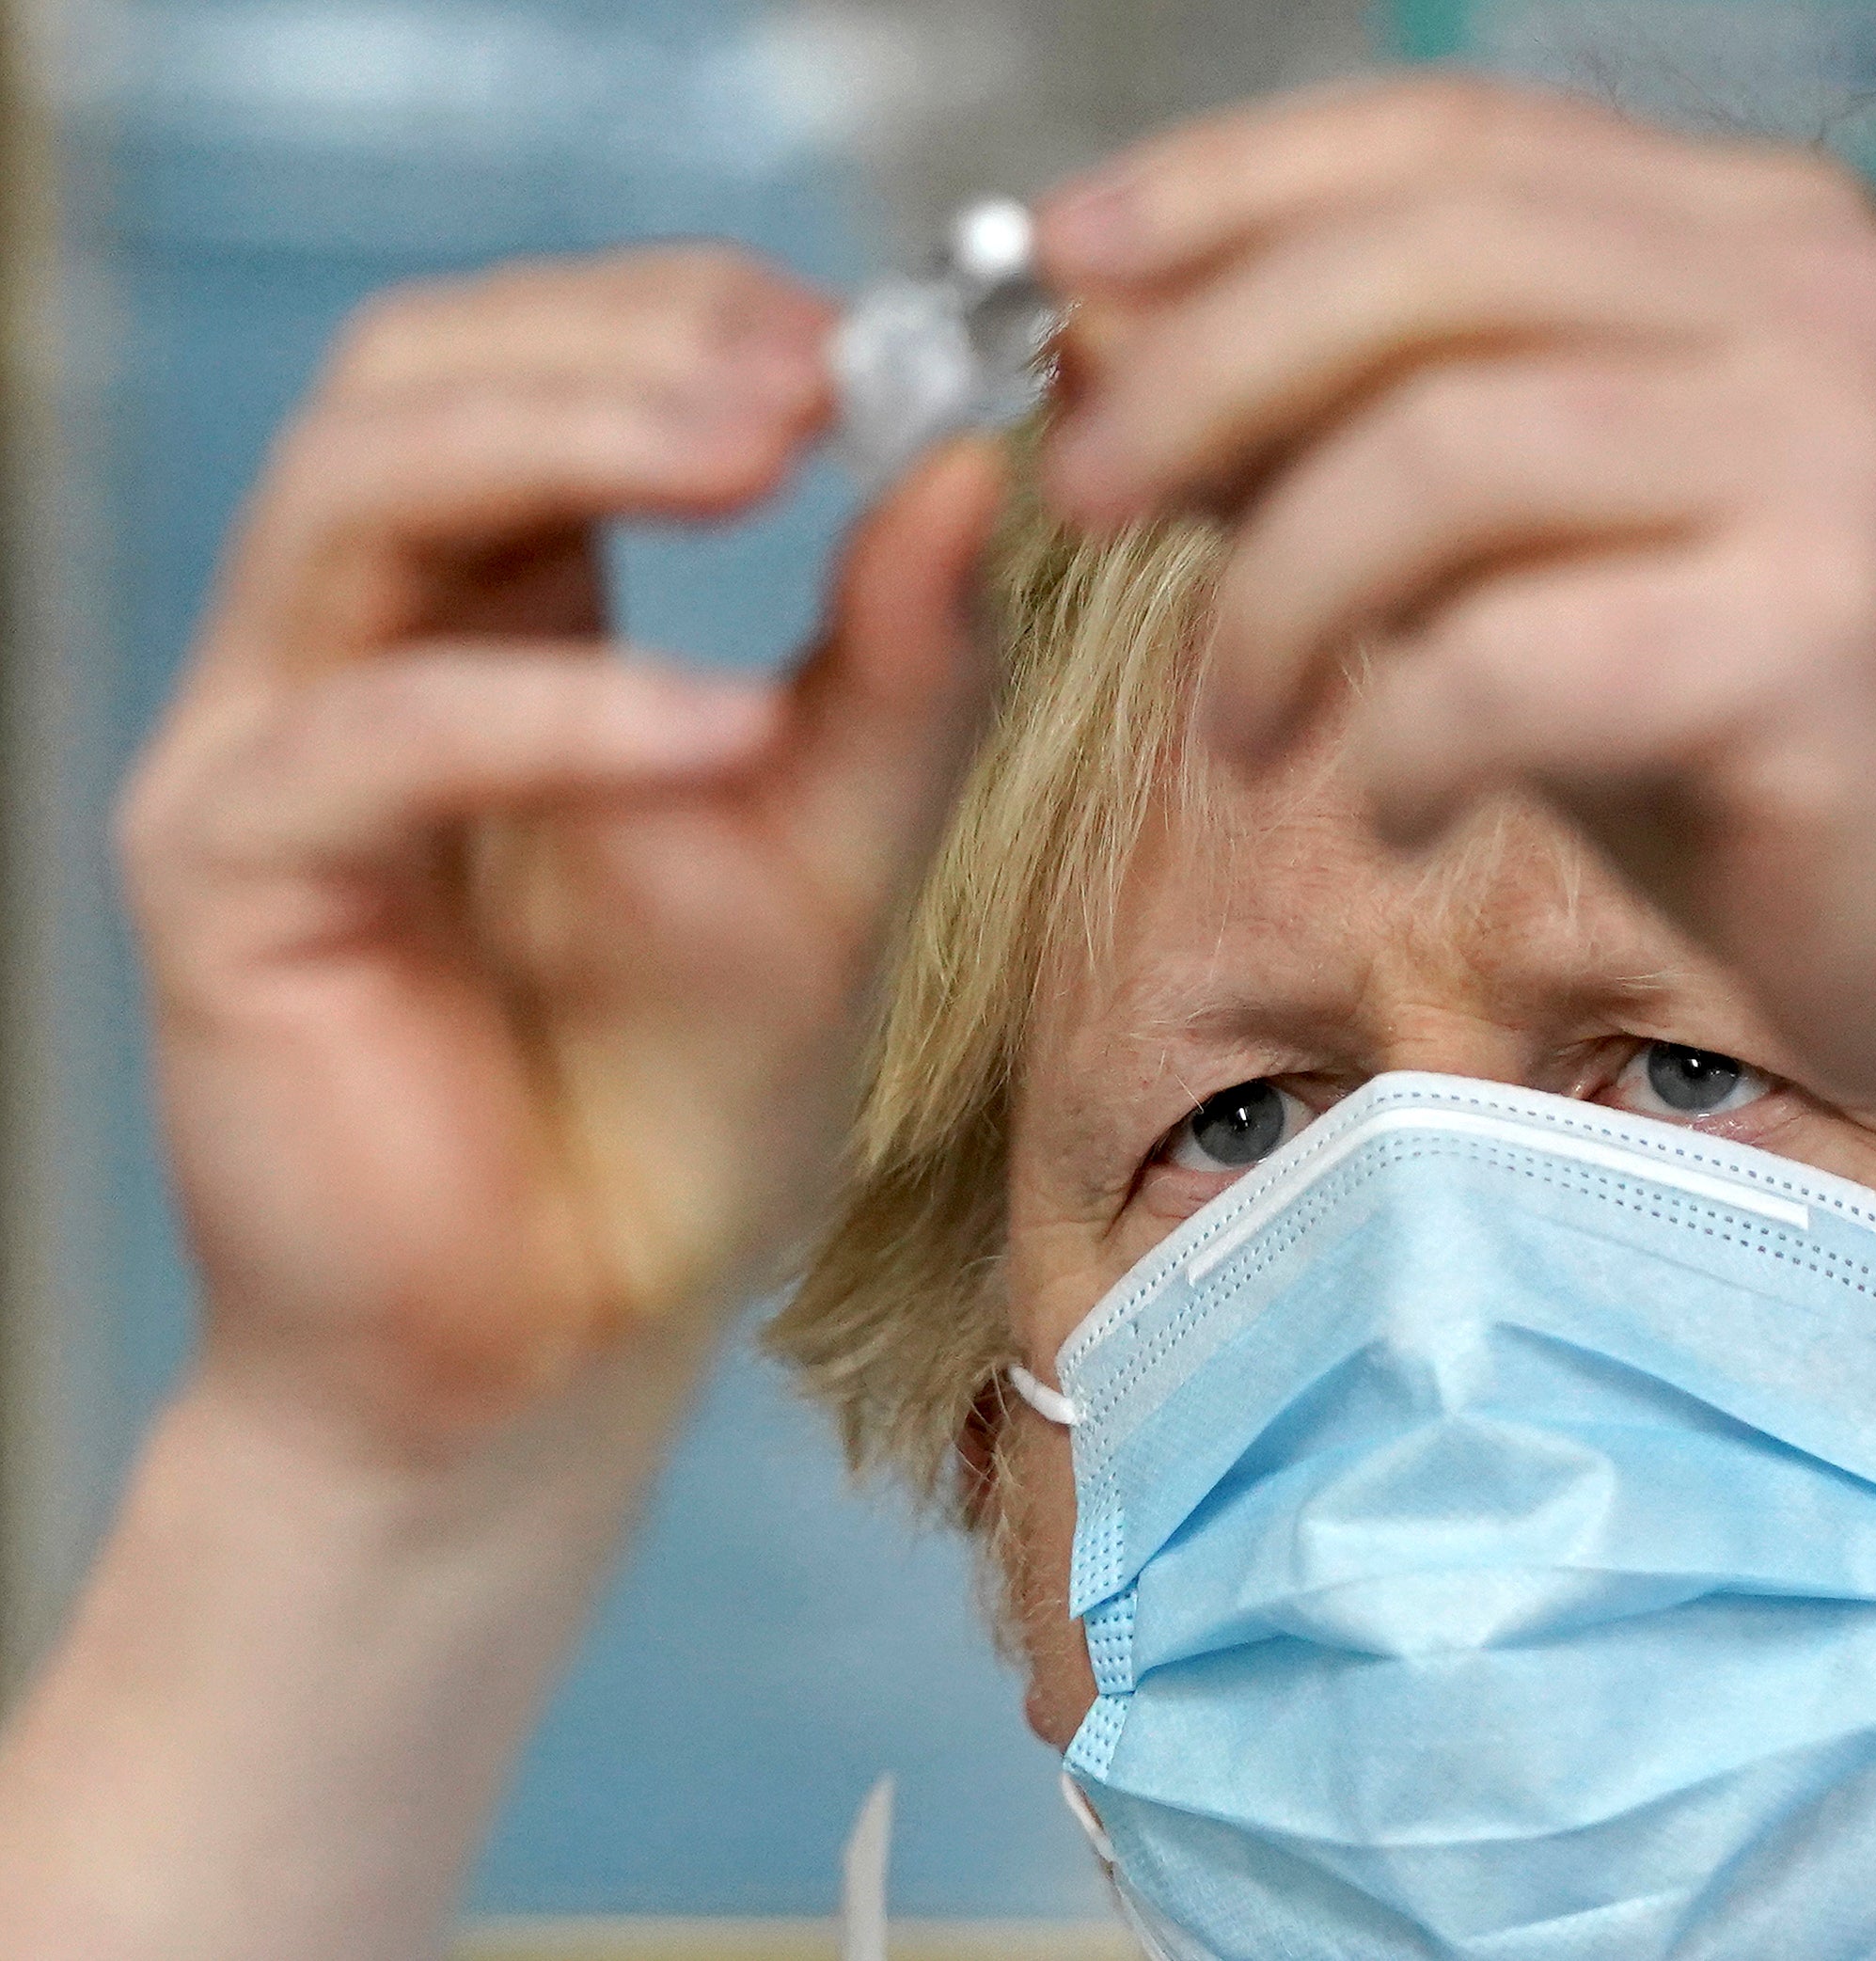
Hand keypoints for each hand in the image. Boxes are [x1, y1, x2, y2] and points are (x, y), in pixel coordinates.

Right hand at [120, 245, 1000, 1466]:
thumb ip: (898, 668)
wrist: (558, 1344)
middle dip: (622, 343)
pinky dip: (554, 711)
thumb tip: (975, 465)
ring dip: (571, 443)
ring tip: (771, 456)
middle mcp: (347, 649)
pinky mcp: (227, 880)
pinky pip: (368, 737)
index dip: (684, 315)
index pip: (528, 364)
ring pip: (355, 495)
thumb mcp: (837, 851)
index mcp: (486, 614)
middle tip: (815, 367)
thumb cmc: (677, 1100)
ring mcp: (266, 750)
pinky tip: (721, 728)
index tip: (874, 335)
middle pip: (415, 377)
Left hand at [1031, 78, 1875, 1140]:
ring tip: (1245, 722)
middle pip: (1419, 265)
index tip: (1060, 260)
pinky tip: (1398, 812)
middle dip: (1202, 376)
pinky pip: (1506, 658)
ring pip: (1436, 453)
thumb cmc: (1797, 756)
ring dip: (1276, 595)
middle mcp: (1816, 306)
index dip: (1226, 183)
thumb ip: (1383, 446)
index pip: (1448, 141)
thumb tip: (1129, 366)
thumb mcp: (1567, 561)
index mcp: (1761, 242)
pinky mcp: (1823, 640)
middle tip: (1090, 499)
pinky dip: (1399, 743)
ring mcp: (1838, 463)